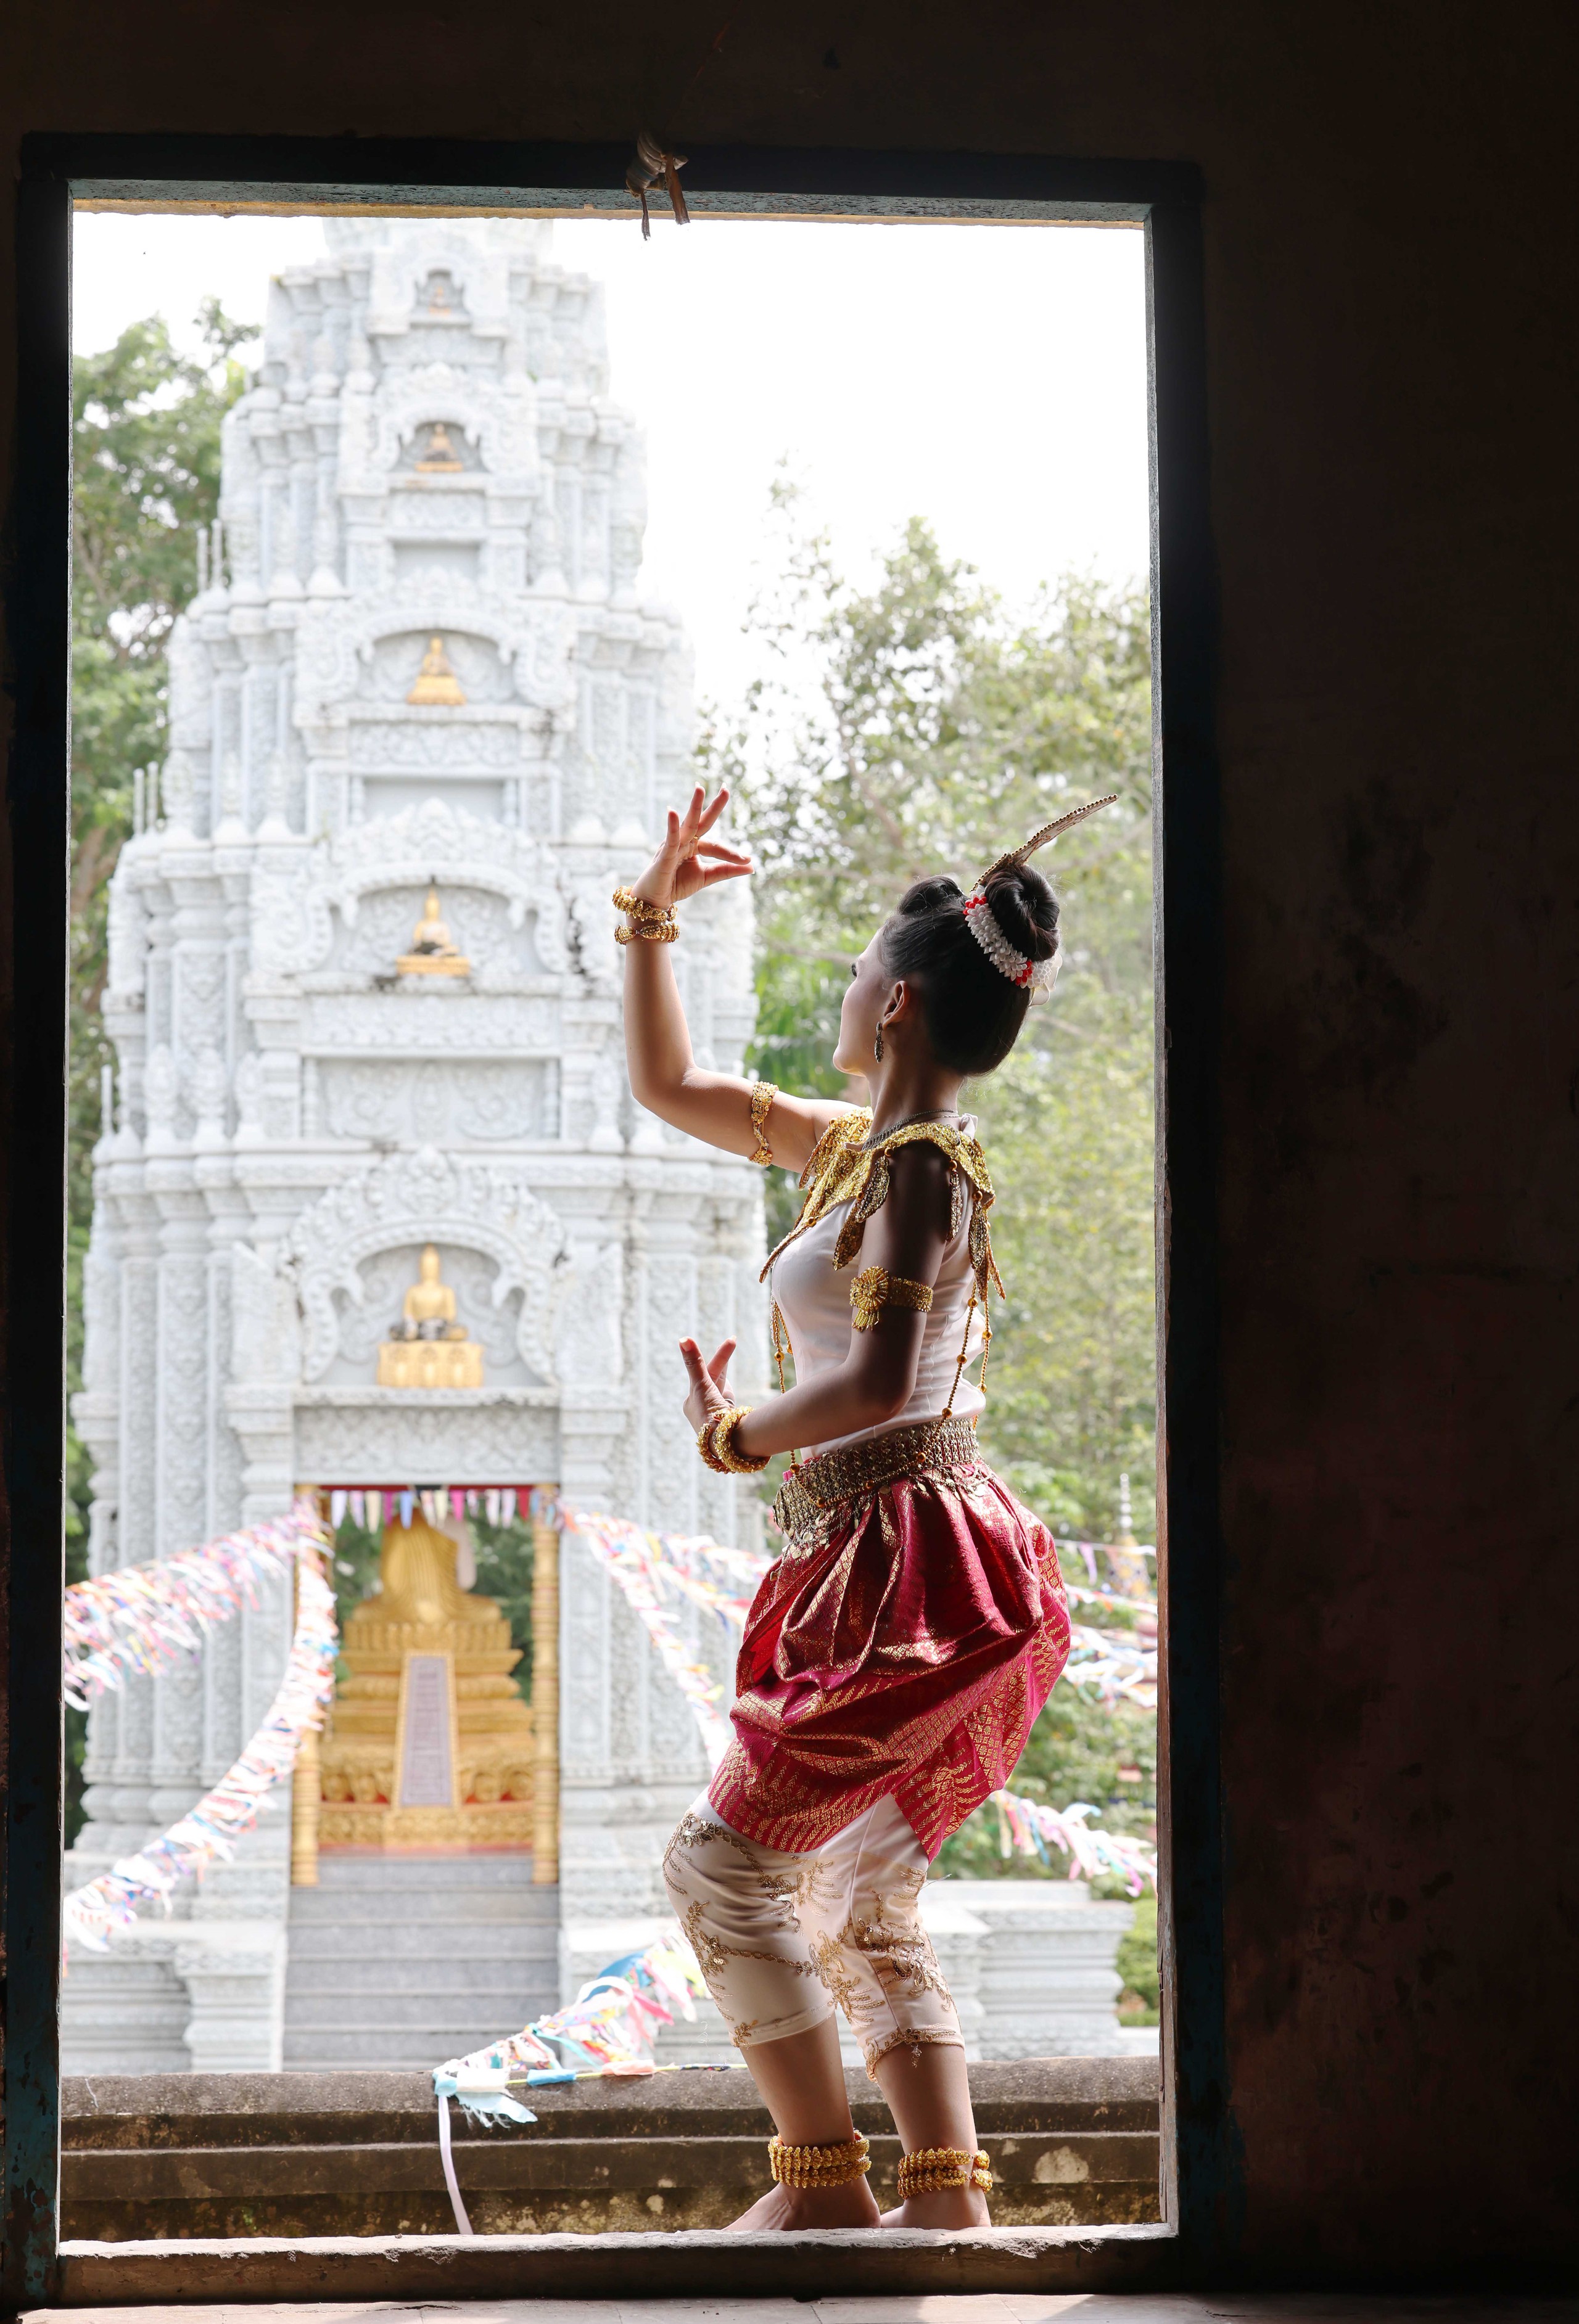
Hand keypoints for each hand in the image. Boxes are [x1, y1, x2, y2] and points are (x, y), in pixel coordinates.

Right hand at [633, 785, 752, 911]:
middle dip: (714, 806)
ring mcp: (673, 845)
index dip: (732, 853)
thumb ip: (726, 870)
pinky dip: (672, 826)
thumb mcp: (706, 877)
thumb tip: (752, 866)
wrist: (655, 900)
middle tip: (726, 788)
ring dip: (693, 806)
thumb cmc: (677, 885)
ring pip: (687, 824)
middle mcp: (685, 841)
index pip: (717, 846)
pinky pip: (670, 839)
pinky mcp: (664, 854)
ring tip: (700, 788)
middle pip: (702, 821)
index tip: (747, 859)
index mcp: (695, 846)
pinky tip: (672, 811)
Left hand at [680, 1335, 735, 1432]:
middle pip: (714, 1380)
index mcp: (691, 1403)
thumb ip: (694, 1363)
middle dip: (722, 1361)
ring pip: (722, 1389)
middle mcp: (702, 1409)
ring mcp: (716, 1415)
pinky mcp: (729, 1421)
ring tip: (731, 1358)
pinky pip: (729, 1401)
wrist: (726, 1443)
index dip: (720, 1356)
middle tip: (731, 1340)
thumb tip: (683, 1338)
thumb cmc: (710, 1415)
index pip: (706, 1373)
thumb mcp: (701, 1385)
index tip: (731, 1340)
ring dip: (725, 1375)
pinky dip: (731, 1392)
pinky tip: (734, 1394)